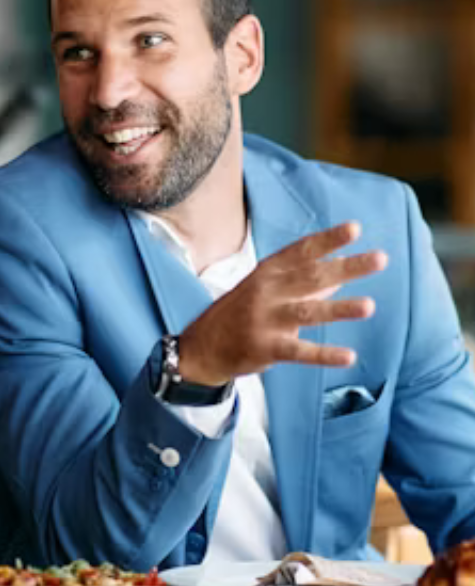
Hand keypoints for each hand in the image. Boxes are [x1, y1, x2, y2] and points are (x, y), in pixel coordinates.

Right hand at [178, 221, 383, 386]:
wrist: (203, 344)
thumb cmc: (242, 312)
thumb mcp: (268, 288)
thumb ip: (306, 280)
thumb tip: (343, 267)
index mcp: (269, 272)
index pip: (302, 251)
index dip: (329, 240)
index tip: (355, 228)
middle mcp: (267, 291)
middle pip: (312, 277)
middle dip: (347, 267)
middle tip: (380, 259)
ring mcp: (265, 319)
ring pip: (306, 312)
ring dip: (338, 308)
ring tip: (369, 306)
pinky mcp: (265, 347)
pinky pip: (298, 351)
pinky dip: (323, 354)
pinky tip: (349, 357)